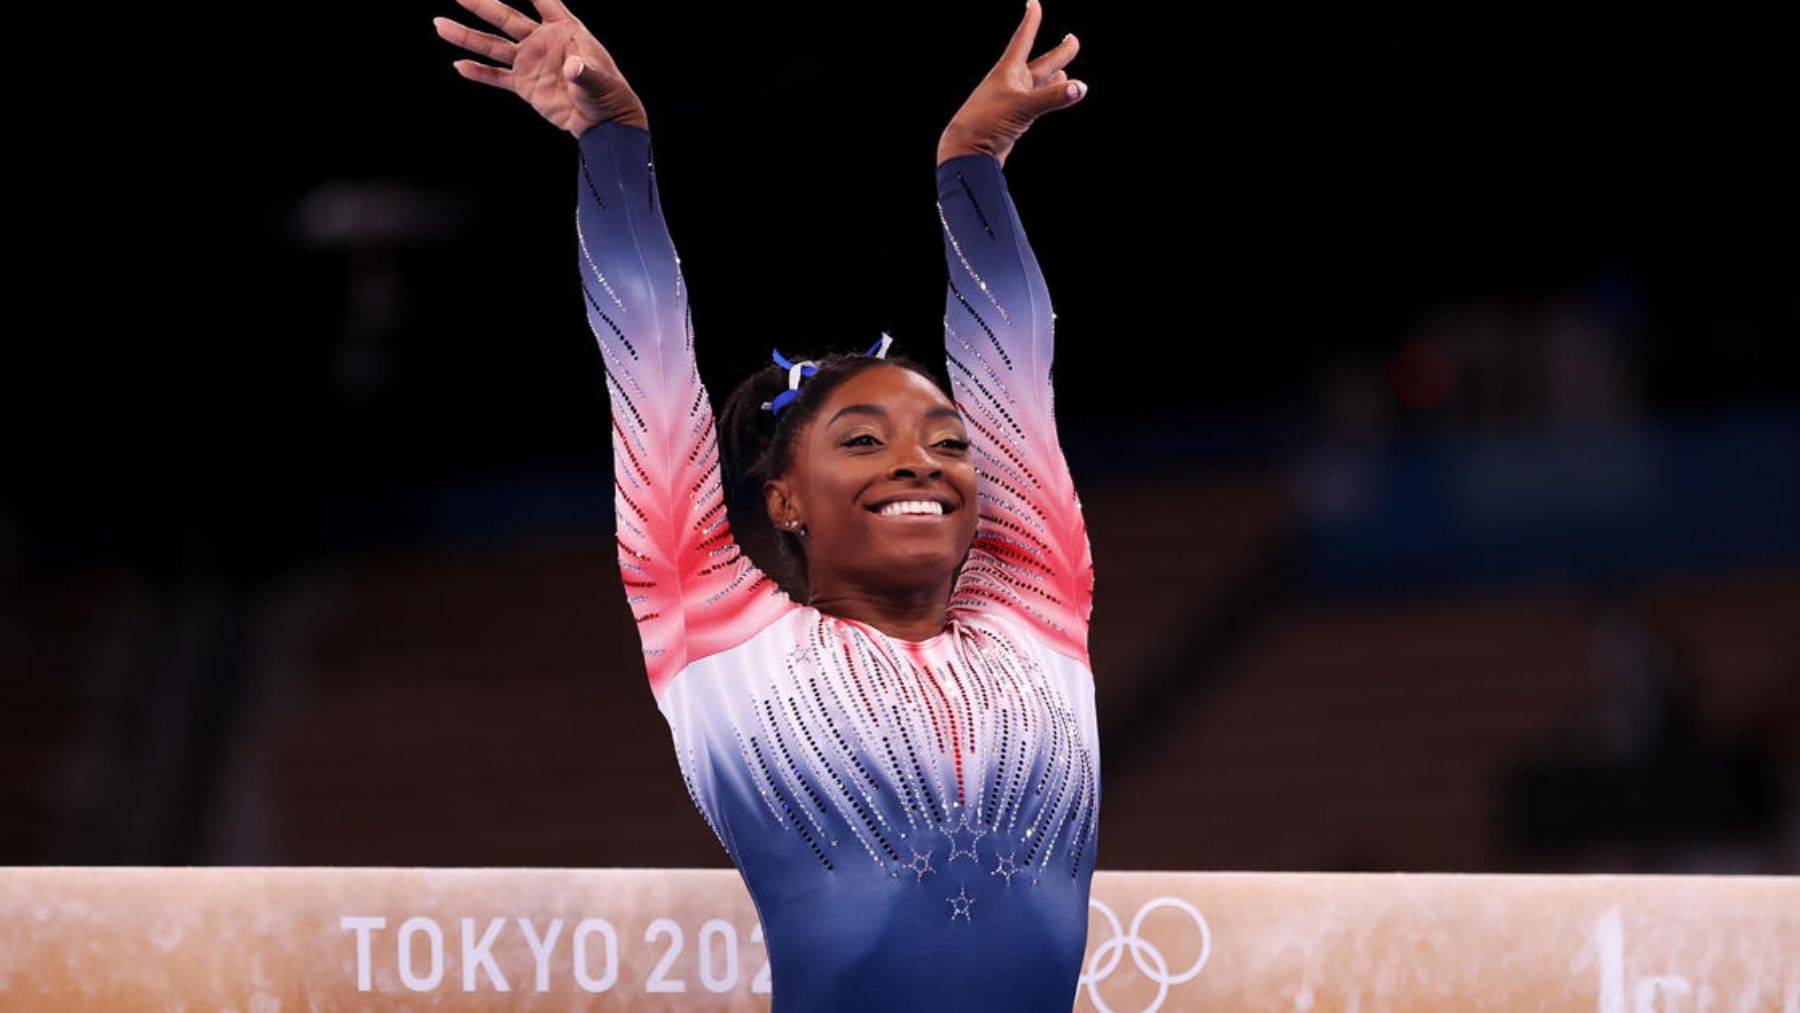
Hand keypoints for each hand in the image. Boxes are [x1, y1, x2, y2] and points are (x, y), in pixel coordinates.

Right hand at [435, 0, 648, 138]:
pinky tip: (459, 65)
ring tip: (440, 24)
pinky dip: (478, 73)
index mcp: (564, 29)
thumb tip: (573, 68)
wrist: (603, 122)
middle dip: (481, 4)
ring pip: (493, 46)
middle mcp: (542, 41)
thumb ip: (585, 72)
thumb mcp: (598, 81)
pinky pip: (496, 77)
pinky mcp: (524, 85)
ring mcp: (531, 62)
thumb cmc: (608, 94)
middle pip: (506, 17)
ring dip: (467, 36)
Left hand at [938, 0, 1085, 168]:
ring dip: (1054, 77)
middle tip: (1072, 40)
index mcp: (1007, 72)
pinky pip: (1036, 102)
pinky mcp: (1013, 119)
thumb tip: (1081, 87)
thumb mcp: (1022, 108)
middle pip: (1039, 64)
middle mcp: (1010, 84)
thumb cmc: (986, 124)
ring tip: (1064, 70)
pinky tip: (1054, 95)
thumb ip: (1052, 98)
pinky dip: (1049, 96)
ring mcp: (1012, 101)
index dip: (1030, 21)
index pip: (1022, 40)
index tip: (1033, 3)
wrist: (966, 151)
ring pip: (1039, 84)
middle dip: (1058, 53)